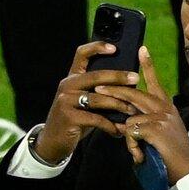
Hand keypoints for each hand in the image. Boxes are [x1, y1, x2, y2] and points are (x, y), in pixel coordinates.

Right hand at [34, 41, 137, 162]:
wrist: (53, 141)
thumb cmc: (74, 119)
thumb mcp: (82, 101)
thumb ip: (96, 91)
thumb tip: (125, 84)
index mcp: (72, 78)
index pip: (82, 54)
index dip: (97, 47)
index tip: (115, 48)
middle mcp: (67, 85)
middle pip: (96, 76)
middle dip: (118, 76)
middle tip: (135, 78)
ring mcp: (66, 101)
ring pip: (98, 99)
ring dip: (118, 104)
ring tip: (132, 110)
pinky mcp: (69, 117)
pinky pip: (95, 119)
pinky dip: (109, 125)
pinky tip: (118, 130)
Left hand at [94, 46, 188, 182]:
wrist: (187, 171)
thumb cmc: (171, 156)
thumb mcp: (160, 134)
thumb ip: (146, 123)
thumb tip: (125, 122)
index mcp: (167, 108)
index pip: (155, 83)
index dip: (148, 66)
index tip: (142, 49)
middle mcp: (165, 108)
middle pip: (134, 94)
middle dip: (114, 92)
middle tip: (99, 90)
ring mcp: (161, 117)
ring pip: (129, 118)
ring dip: (129, 139)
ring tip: (138, 152)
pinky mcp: (156, 128)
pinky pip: (131, 132)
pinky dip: (132, 147)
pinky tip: (141, 156)